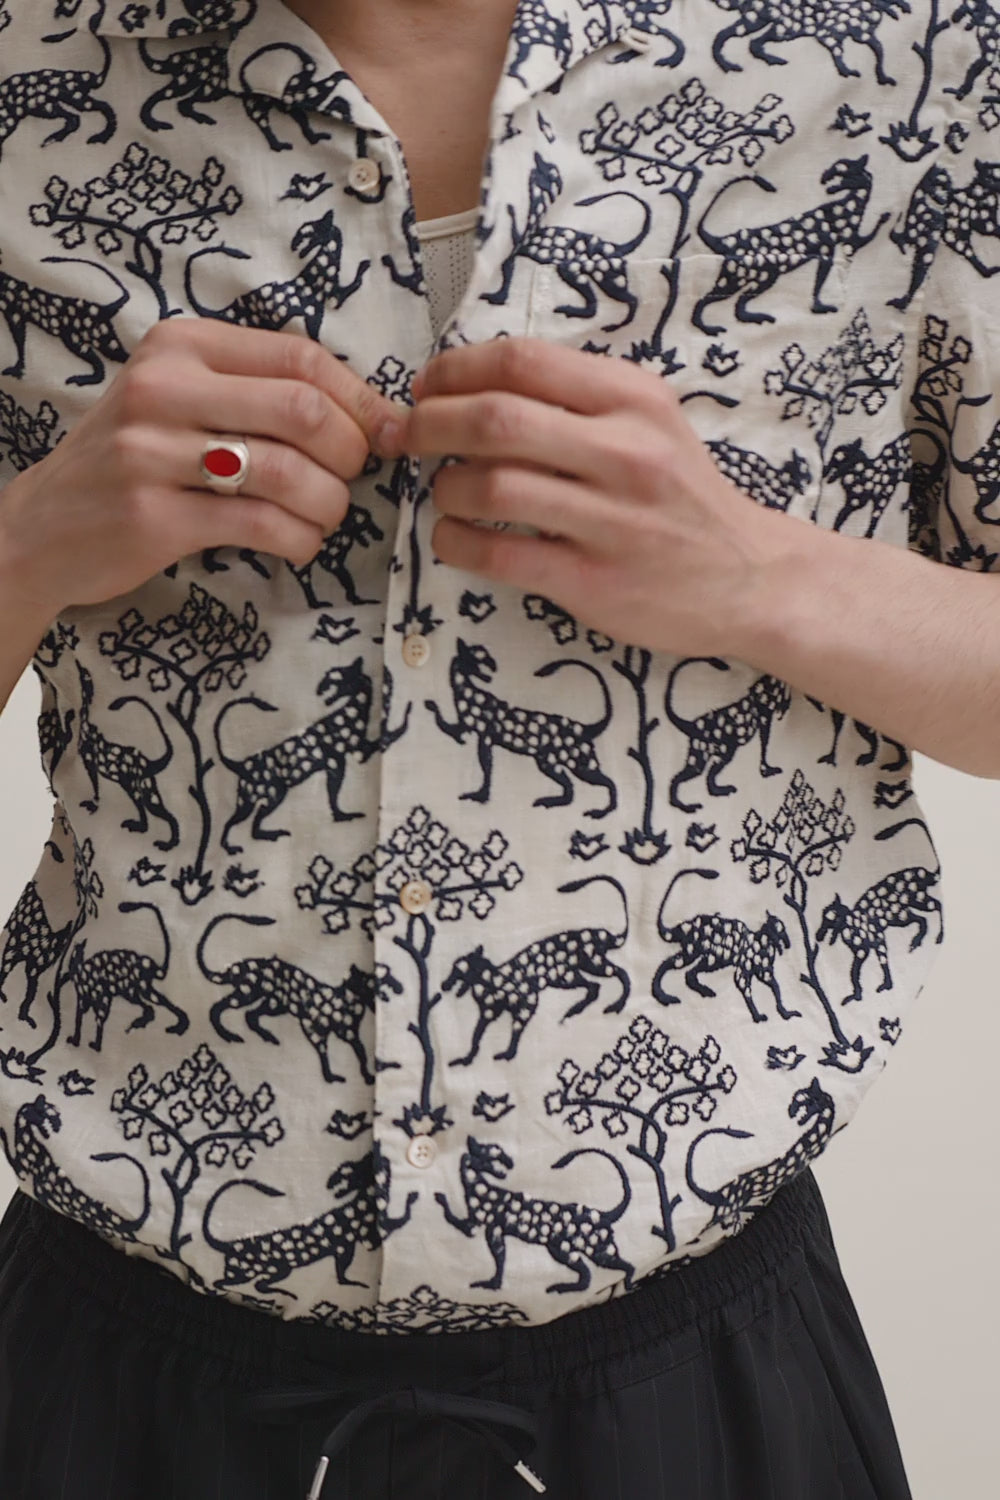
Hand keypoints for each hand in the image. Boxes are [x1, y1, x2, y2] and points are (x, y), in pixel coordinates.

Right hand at [0, 319, 405, 616]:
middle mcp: (163, 389)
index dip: (361, 399)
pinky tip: (298, 544)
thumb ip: (259, 391)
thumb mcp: (181, 397)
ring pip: (289, 473)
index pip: (301, 357)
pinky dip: (300, 540)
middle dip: (350, 454)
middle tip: (348, 480)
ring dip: (329, 505)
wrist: (43, 525)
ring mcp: (152, 453)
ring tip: (323, 517)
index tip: (388, 434)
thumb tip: (375, 413)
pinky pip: (261, 526)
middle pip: (304, 412)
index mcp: (181, 346)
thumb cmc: (136, 459)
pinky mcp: (153, 516)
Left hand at [383, 337, 787, 658]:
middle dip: (430, 424)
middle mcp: (626, 453)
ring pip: (492, 487)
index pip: (522, 361)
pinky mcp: (594, 582)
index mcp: (634, 400)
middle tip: (409, 437)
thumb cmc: (683, 496)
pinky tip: (453, 537)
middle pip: (495, 420)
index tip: (428, 387)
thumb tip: (474, 384)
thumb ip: (576, 397)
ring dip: (445, 487)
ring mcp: (611, 521)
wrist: (749, 577)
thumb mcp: (650, 422)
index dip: (454, 370)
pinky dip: (456, 543)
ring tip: (444, 492)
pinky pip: (499, 556)